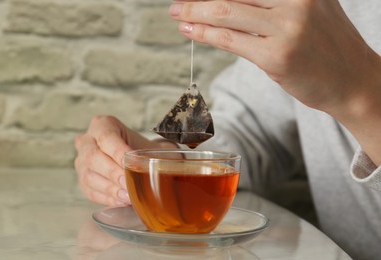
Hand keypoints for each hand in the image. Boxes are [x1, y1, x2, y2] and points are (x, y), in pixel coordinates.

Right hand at [74, 115, 176, 205]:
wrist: (132, 156)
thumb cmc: (141, 149)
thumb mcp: (150, 145)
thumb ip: (163, 152)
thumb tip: (181, 164)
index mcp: (103, 125)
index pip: (107, 137)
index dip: (118, 152)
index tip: (131, 164)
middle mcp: (87, 140)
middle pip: (94, 157)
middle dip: (113, 173)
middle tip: (128, 185)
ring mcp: (81, 161)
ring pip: (89, 175)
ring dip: (110, 188)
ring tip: (128, 197)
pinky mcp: (82, 180)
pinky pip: (89, 190)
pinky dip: (107, 197)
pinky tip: (121, 200)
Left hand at [170, 0, 380, 164]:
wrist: (353, 81)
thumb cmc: (327, 47)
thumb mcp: (309, 10)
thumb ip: (275, 3)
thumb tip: (233, 2)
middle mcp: (296, 1)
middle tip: (180, 0)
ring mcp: (287, 28)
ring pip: (228, 12)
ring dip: (196, 11)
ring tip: (178, 13)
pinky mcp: (276, 57)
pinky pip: (232, 40)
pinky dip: (207, 33)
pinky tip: (192, 30)